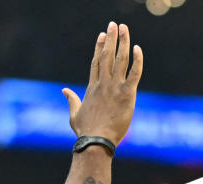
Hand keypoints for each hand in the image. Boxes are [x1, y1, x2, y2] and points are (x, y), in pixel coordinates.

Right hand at [63, 22, 142, 144]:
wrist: (96, 141)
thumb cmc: (85, 132)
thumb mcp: (74, 114)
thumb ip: (71, 100)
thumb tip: (64, 90)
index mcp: (92, 87)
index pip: (96, 62)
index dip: (99, 47)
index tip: (102, 36)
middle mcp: (103, 84)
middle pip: (107, 55)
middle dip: (110, 38)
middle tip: (113, 25)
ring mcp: (114, 87)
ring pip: (120, 59)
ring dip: (123, 42)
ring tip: (124, 28)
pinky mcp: (127, 94)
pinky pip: (134, 73)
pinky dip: (137, 60)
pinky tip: (138, 48)